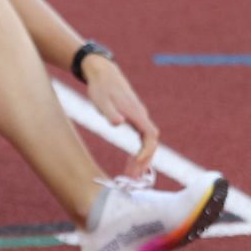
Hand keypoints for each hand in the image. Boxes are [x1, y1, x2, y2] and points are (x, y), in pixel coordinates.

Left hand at [83, 58, 159, 178]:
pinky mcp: (133, 119)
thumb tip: (119, 123)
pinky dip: (138, 153)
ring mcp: (138, 118)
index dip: (148, 150)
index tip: (139, 163)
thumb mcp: (101, 99)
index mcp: (136, 113)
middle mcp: (141, 116)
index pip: (150, 136)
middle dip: (145, 161)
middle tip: (134, 178)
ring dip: (142, 160)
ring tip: (132, 175)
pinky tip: (131, 163)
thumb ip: (110, 112)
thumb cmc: (100, 87)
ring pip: (146, 143)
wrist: (102, 72)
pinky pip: (141, 140)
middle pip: (150, 143)